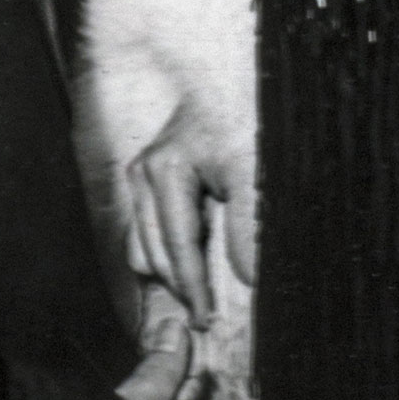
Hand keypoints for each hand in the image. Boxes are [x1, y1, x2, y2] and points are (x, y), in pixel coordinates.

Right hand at [125, 99, 254, 330]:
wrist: (245, 77)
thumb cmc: (247, 117)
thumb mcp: (255, 173)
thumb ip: (249, 228)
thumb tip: (245, 281)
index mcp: (163, 172)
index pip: (177, 249)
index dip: (194, 291)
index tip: (209, 323)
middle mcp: (144, 172)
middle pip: (153, 253)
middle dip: (178, 289)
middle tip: (205, 322)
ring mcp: (143, 172)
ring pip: (144, 245)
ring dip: (169, 275)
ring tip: (198, 302)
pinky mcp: (150, 174)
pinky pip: (147, 230)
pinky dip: (165, 255)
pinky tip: (190, 271)